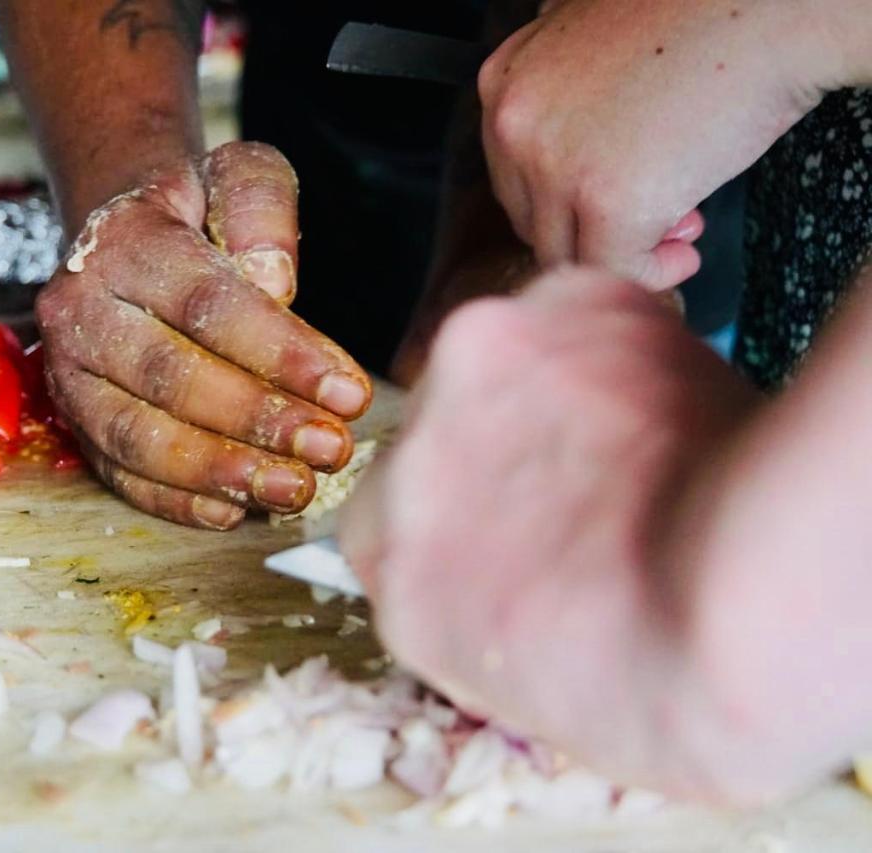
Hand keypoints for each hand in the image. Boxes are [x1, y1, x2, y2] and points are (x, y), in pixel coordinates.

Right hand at [37, 142, 372, 529]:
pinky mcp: (74, 422)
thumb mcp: (237, 173)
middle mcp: (81, 311)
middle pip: (170, 378)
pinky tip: (235, 512)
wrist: (122, 237)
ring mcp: (70, 374)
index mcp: (126, 245)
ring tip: (293, 489)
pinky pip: (118, 473)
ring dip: (219, 473)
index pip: (208, 305)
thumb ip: (261, 208)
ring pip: (137, 436)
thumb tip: (275, 283)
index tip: (348, 392)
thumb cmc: (196, 210)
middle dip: (258, 420)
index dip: (280, 354)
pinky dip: (175, 501)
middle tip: (330, 448)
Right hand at [340, 267, 759, 798]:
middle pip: (439, 449)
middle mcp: (409, 471)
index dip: (463, 531)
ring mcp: (470, 376)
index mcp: (399, 584)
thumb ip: (485, 623)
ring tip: (647, 447)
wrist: (756, 602)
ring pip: (502, 371)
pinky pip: (580, 318)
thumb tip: (520, 584)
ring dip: (554, 400)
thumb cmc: (672, 688)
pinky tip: (671, 403)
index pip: (397, 535)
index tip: (514, 537)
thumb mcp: (538, 700)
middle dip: (499, 464)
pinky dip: (617, 347)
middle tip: (594, 493)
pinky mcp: (554, 307)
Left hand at [479, 0, 839, 288]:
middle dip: (595, 228)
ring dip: (624, 253)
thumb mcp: (595, 47)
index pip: (515, 175)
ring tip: (680, 235)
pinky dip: (650, 274)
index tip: (613, 201)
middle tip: (659, 221)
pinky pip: (612, 269)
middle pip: (534, 217)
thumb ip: (567, 100)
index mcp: (505, 82)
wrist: (772, 7)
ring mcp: (553, 165)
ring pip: (567, 252)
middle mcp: (512, 123)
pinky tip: (683, 258)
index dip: (569, 199)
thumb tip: (578, 169)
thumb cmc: (703, 19)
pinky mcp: (606, 201)